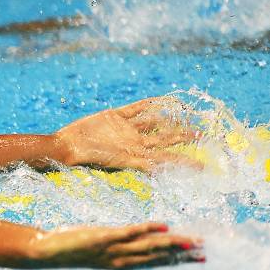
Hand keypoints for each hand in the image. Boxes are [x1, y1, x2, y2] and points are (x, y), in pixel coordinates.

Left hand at [31, 222, 203, 269]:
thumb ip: (115, 245)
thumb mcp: (96, 248)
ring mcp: (111, 249)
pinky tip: (162, 224)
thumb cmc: (69, 248)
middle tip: (204, 253)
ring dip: (170, 243)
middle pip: (156, 257)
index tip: (198, 258)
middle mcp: (118, 259)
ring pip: (147, 247)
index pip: (153, 261)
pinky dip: (146, 229)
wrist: (45, 252)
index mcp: (119, 262)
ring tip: (191, 241)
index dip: (176, 260)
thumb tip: (131, 238)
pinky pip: (127, 233)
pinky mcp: (101, 237)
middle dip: (181, 255)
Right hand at [55, 97, 200, 171]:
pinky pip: (136, 108)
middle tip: (203, 135)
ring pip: (153, 123)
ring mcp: (125, 129)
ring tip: (187, 117)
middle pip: (165, 139)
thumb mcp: (117, 162)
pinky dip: (149, 103)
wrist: (66, 145)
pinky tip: (161, 100)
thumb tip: (162, 169)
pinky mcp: (114, 116)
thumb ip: (140, 163)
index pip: (166, 159)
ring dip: (170, 121)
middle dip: (184, 137)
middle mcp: (133, 142)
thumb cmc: (87, 158)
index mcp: (135, 155)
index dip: (184, 162)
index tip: (203, 165)